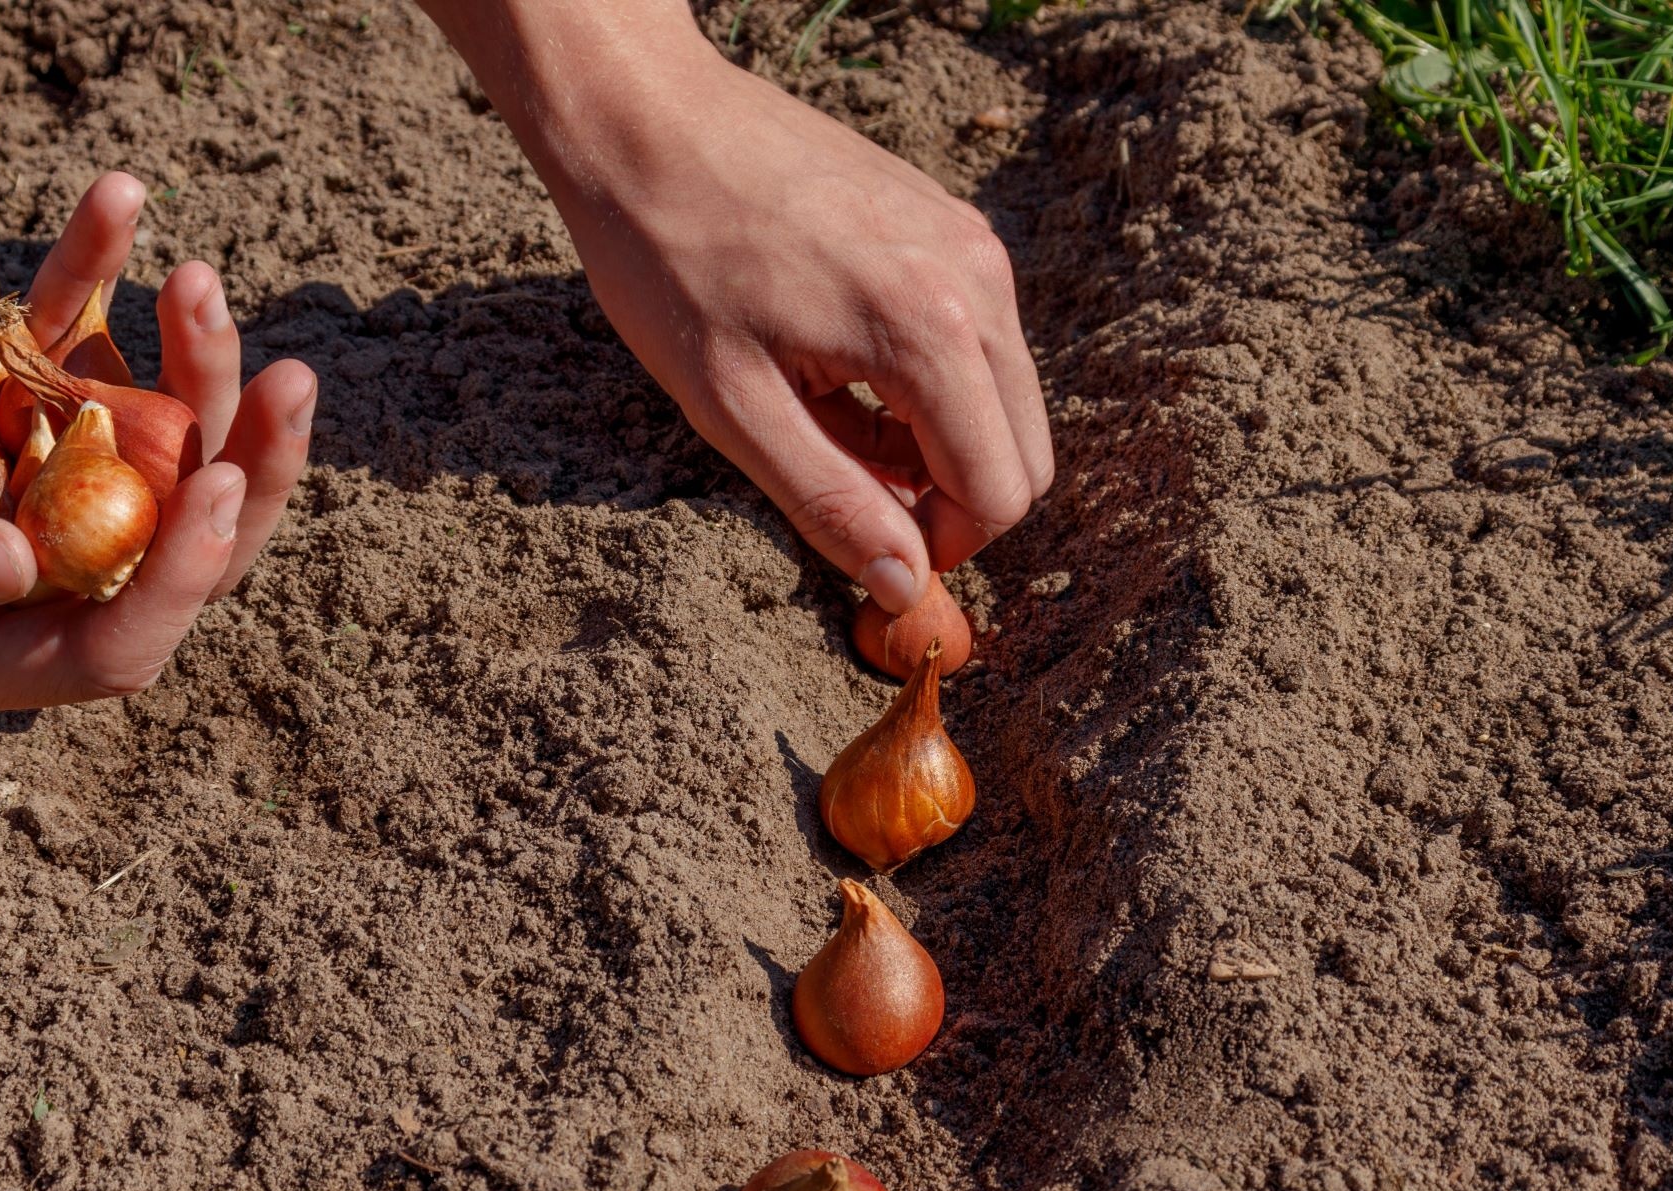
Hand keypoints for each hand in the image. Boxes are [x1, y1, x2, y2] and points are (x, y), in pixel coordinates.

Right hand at [0, 173, 316, 722]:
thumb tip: (19, 570)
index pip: (117, 639)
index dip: (182, 573)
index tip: (224, 482)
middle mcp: (19, 571)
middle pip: (170, 537)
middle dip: (245, 462)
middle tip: (289, 381)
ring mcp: (18, 479)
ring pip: (148, 435)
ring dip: (188, 358)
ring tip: (195, 278)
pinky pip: (67, 337)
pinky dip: (92, 271)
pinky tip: (118, 201)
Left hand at [420, 4, 1051, 612]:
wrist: (647, 121)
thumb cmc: (671, 261)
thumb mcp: (734, 408)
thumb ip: (830, 504)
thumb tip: (903, 586)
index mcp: (930, 332)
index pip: (998, 492)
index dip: (940, 544)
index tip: (869, 544)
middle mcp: (977, 281)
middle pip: (1024, 452)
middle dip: (951, 499)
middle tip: (850, 489)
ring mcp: (972, 242)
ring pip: (1007, 399)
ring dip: (938, 441)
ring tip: (830, 417)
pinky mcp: (952, 222)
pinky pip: (980, 339)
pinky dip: (931, 383)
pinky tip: (841, 365)